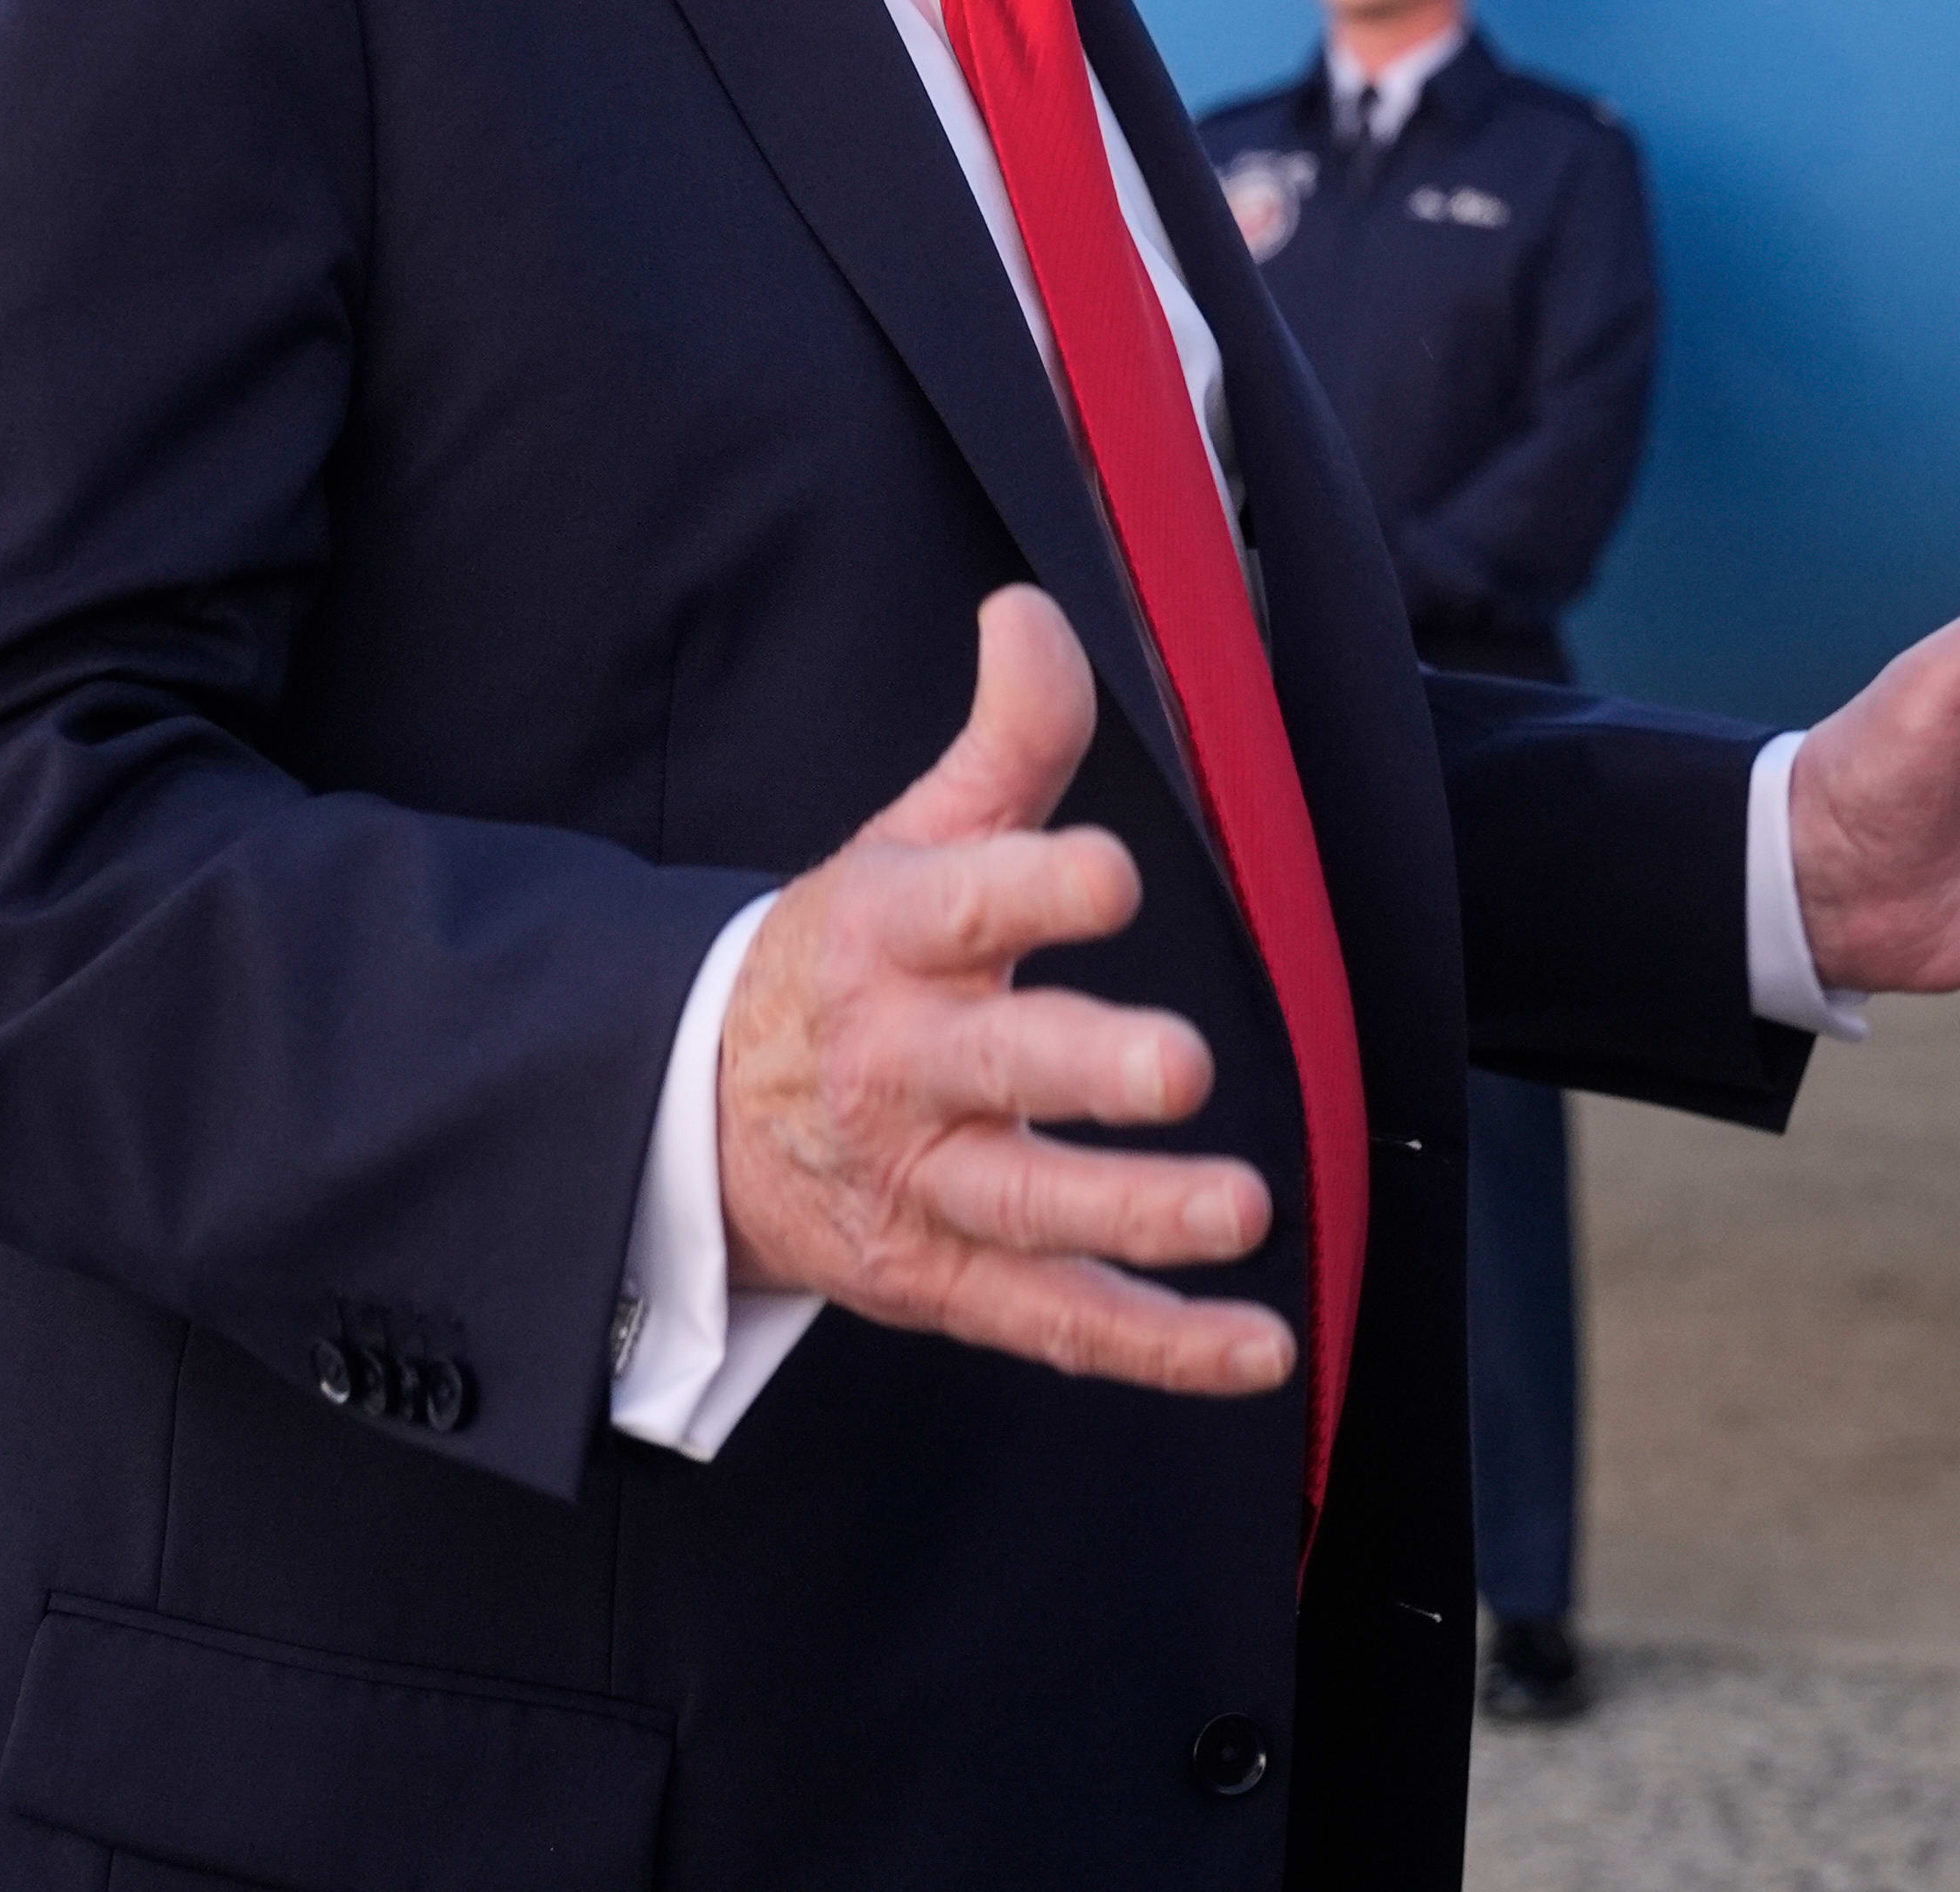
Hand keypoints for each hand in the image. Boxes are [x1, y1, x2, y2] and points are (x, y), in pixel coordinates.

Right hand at [714, 588, 1294, 1396]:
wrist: (698, 1122)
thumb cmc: (850, 959)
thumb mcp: (911, 840)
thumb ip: (1003, 739)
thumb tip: (1033, 610)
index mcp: (891, 939)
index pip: (963, 906)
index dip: (1035, 890)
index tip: (1112, 875)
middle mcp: (902, 1067)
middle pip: (994, 1071)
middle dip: (1084, 1071)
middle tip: (1180, 1065)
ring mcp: (924, 1185)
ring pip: (1028, 1213)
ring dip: (1136, 1216)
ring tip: (1241, 1206)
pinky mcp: (949, 1282)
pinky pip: (1058, 1325)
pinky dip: (1160, 1349)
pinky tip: (1260, 1349)